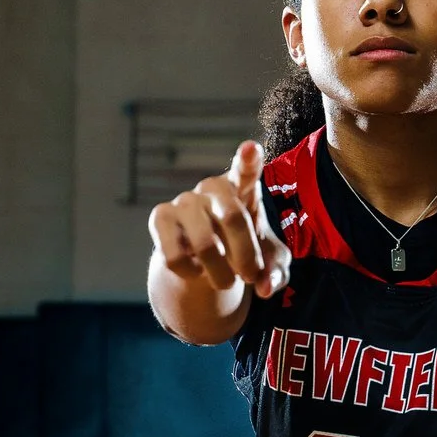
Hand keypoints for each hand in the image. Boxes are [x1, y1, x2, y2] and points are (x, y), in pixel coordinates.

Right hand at [147, 140, 291, 298]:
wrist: (206, 260)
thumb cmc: (245, 251)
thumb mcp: (269, 264)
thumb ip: (276, 273)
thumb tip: (266, 288)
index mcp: (244, 189)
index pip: (246, 171)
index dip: (248, 160)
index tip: (252, 149)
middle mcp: (212, 187)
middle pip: (233, 218)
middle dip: (246, 256)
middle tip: (251, 276)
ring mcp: (184, 199)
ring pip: (204, 245)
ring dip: (221, 275)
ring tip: (226, 282)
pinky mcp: (159, 216)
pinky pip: (176, 257)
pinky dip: (192, 274)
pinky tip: (196, 269)